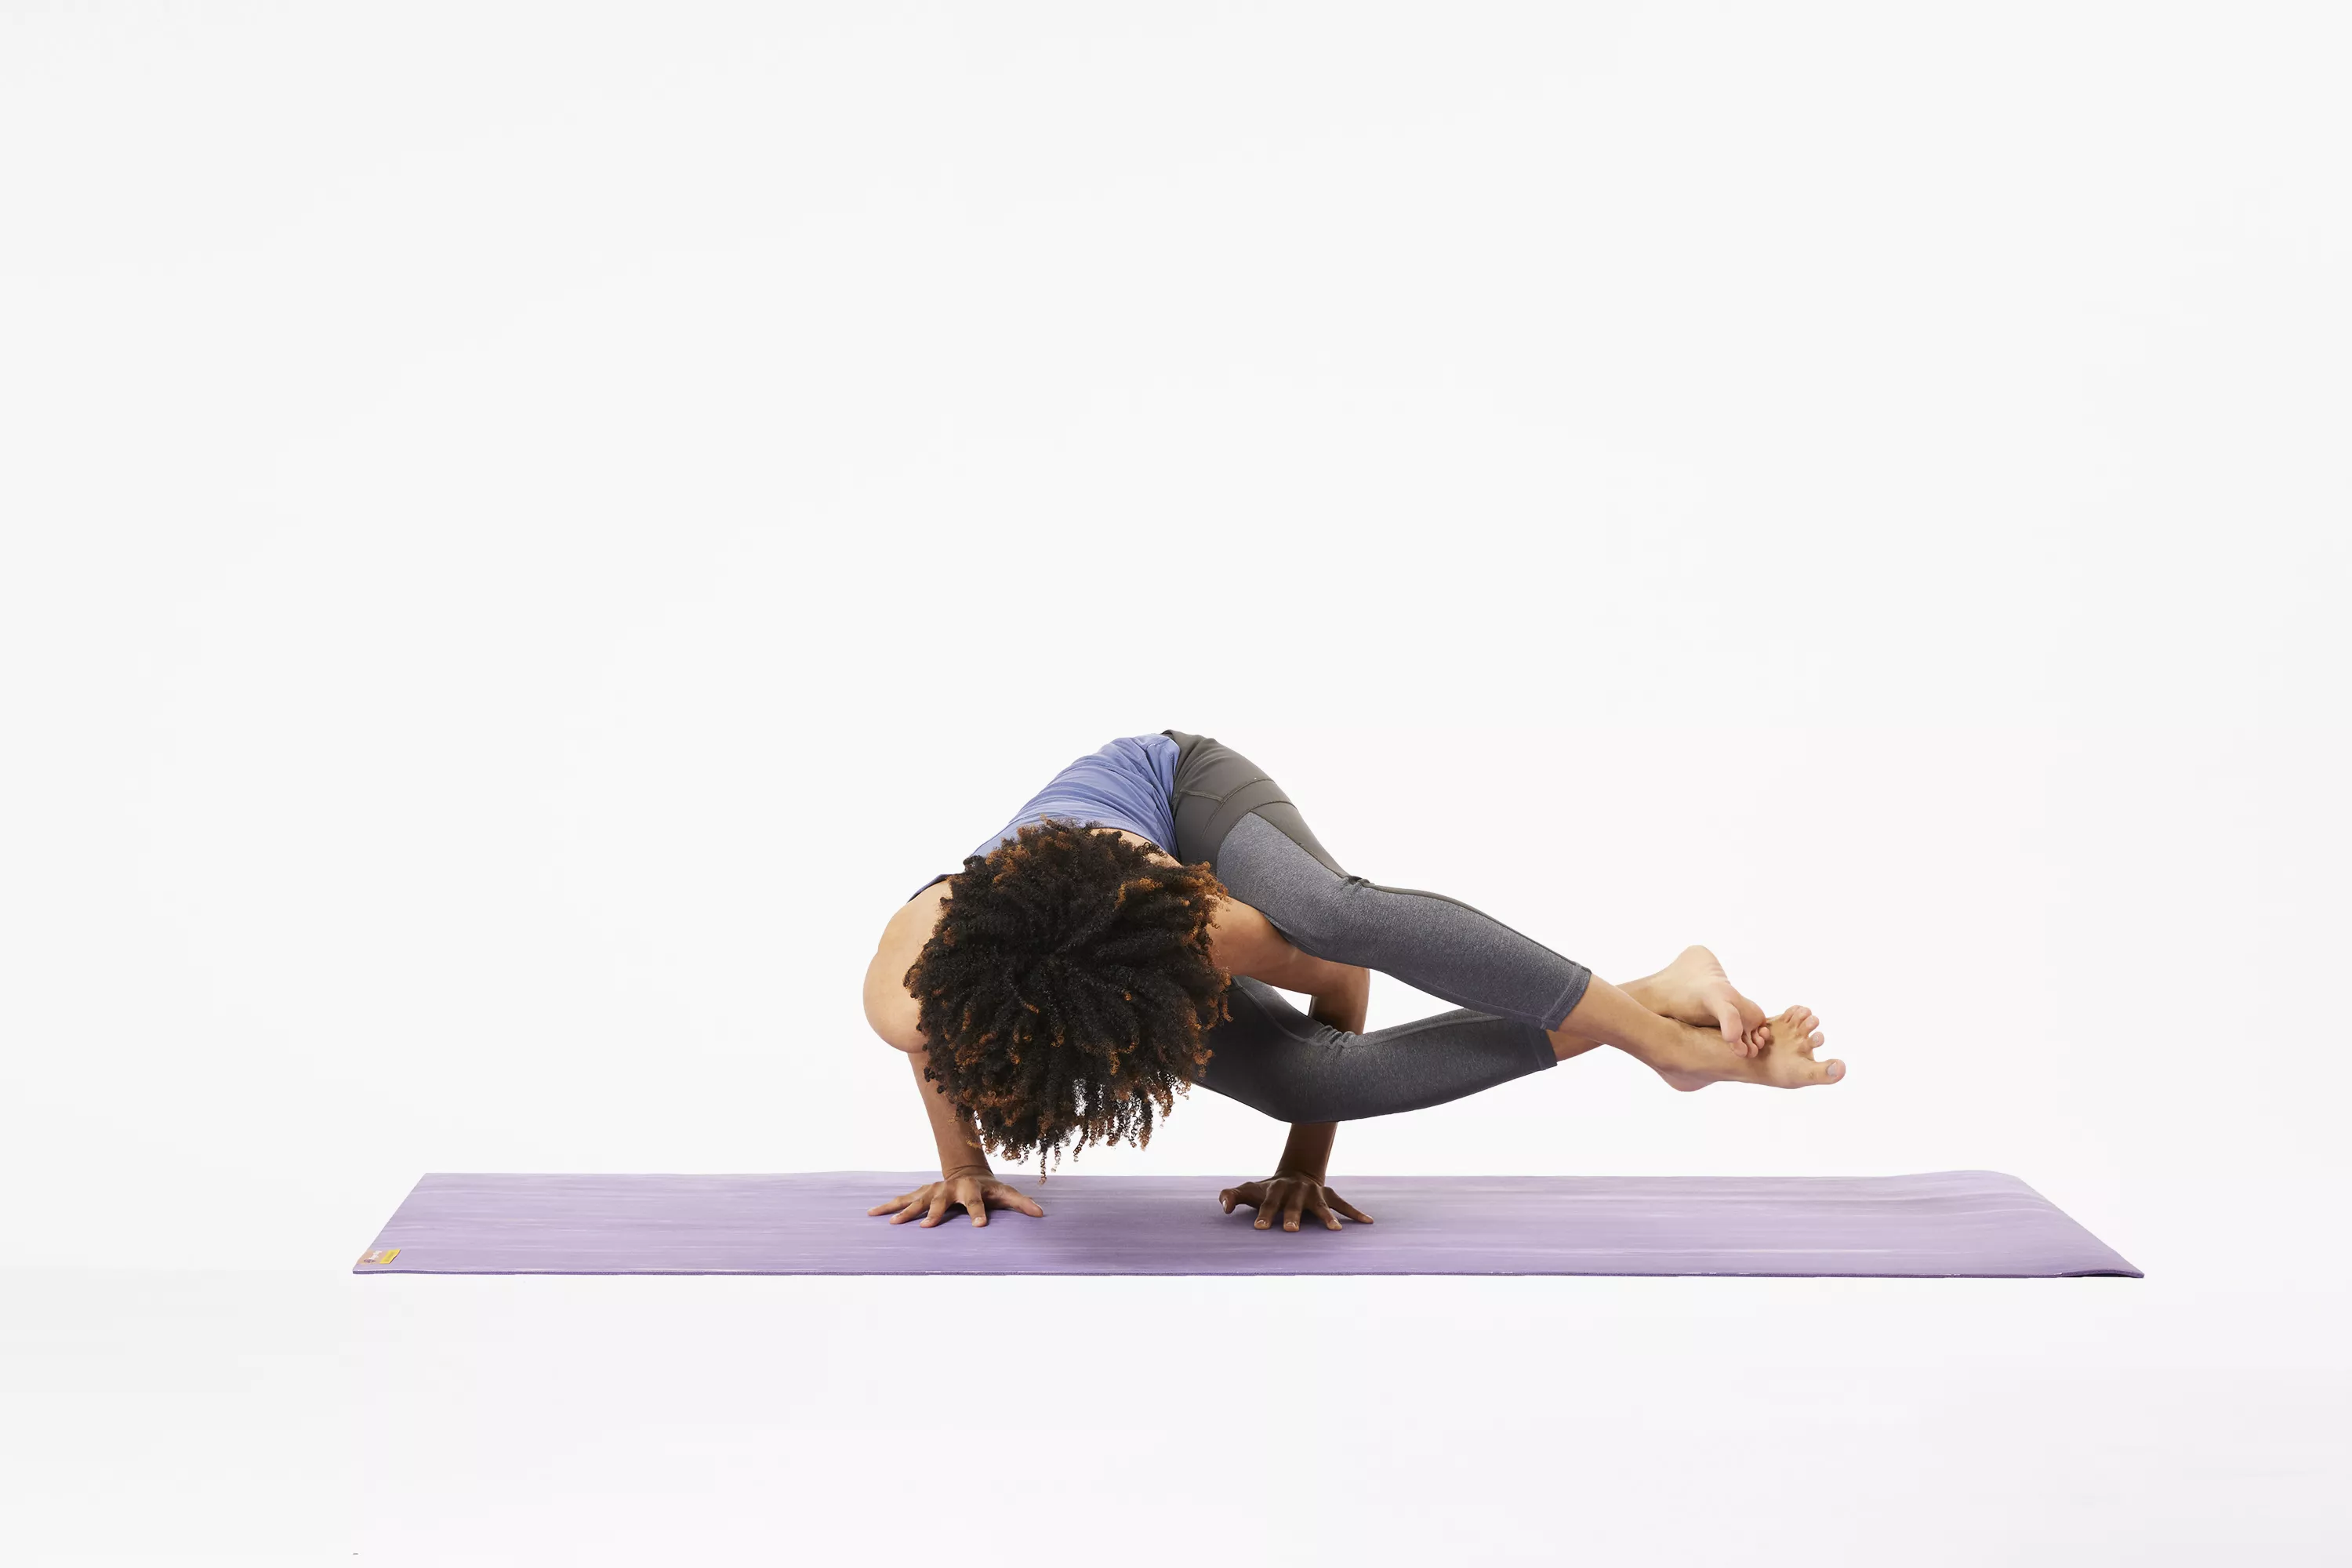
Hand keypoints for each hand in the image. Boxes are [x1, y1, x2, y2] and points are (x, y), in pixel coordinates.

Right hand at [867, 1170, 1043, 1227]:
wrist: (966, 1170)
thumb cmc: (988, 1188)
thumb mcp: (1006, 1194)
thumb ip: (1021, 1203)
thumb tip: (1041, 1214)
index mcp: (972, 1190)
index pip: (977, 1203)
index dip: (979, 1213)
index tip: (980, 1227)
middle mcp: (950, 1188)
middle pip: (941, 1201)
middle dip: (935, 1213)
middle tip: (927, 1226)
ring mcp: (933, 1190)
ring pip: (917, 1200)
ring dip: (905, 1211)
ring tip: (893, 1223)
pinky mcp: (921, 1194)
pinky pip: (903, 1200)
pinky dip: (888, 1206)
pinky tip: (872, 1213)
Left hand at [1218, 1170, 1372, 1232]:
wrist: (1294, 1174)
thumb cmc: (1267, 1190)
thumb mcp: (1248, 1190)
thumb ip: (1231, 1196)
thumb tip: (1223, 1207)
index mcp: (1275, 1190)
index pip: (1268, 1203)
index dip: (1264, 1215)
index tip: (1259, 1228)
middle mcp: (1296, 1190)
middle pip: (1294, 1205)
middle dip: (1293, 1216)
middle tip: (1291, 1230)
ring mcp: (1314, 1192)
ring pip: (1321, 1205)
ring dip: (1327, 1217)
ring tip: (1335, 1231)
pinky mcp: (1328, 1195)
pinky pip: (1343, 1204)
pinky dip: (1355, 1213)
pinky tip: (1367, 1222)